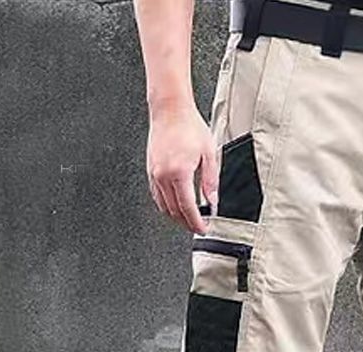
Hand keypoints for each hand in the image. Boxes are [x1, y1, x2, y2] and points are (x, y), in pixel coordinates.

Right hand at [147, 103, 217, 233]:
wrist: (170, 110)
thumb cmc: (189, 126)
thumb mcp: (208, 154)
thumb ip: (210, 181)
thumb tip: (212, 200)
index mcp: (179, 173)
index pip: (188, 208)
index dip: (196, 223)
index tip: (202, 229)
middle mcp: (163, 175)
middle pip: (174, 211)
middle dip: (186, 223)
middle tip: (197, 227)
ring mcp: (154, 173)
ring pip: (163, 206)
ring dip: (176, 216)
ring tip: (188, 219)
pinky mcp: (150, 170)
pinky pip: (157, 195)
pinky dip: (166, 205)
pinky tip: (175, 206)